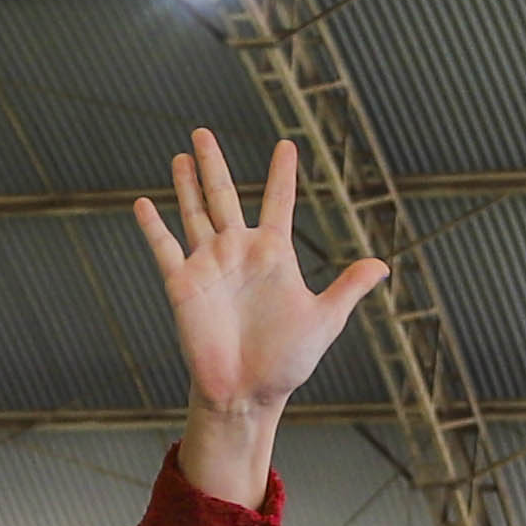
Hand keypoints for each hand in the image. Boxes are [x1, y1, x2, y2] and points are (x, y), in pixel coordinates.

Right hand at [136, 135, 383, 505]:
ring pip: (195, 213)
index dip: (282, 174)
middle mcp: (238, 252)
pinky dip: (154, 227)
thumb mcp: (324, 320)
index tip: (286, 144)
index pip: (279, 203)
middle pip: (224, 196)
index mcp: (274, 254)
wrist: (247, 394)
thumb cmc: (287, 362)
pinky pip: (166, 249)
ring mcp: (209, 266)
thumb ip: (348, 289)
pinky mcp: (183, 285)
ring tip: (181, 154)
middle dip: (214, 164)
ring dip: (187, 184)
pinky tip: (143, 203)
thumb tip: (383, 265)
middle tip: (203, 132)